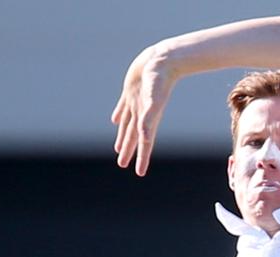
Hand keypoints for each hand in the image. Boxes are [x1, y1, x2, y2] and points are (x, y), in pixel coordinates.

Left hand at [111, 43, 176, 175]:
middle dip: (128, 151)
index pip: (144, 144)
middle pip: (132, 137)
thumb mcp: (153, 102)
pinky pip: (123, 107)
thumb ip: (148, 120)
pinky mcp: (131, 91)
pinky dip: (119, 115)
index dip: (142, 159)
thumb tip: (145, 138)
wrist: (163, 61)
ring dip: (123, 137)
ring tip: (118, 149)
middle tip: (123, 164)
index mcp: (148, 120)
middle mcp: (142, 114)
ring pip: (127, 125)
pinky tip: (116, 120)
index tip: (140, 173)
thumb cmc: (160, 81)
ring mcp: (136, 103)